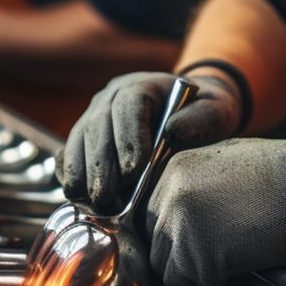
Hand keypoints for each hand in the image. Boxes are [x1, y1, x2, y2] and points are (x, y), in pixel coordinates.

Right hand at [57, 71, 242, 212]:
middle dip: (101, 163)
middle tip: (106, 197)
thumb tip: (175, 131)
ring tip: (89, 200)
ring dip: (81, 170)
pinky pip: (70, 149)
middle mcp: (112, 96)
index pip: (130, 105)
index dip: (128, 137)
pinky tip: (73, 192)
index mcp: (143, 85)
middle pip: (99, 125)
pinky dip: (69, 170)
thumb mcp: (216, 111)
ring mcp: (95, 114)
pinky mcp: (85, 134)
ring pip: (80, 137)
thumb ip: (202, 118)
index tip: (133, 171)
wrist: (190, 111)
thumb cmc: (203, 113)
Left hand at [145, 127, 285, 285]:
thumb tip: (202, 229)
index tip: (202, 263)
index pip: (159, 219)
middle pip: (160, 246)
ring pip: (171, 273)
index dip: (182, 245)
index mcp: (177, 169)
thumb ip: (207, 192)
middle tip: (216, 283)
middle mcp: (171, 192)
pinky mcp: (200, 252)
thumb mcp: (236, 169)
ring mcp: (181, 222)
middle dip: (186, 269)